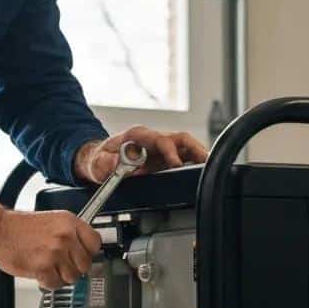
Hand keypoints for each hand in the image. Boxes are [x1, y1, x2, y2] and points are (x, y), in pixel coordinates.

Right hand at [0, 203, 101, 289]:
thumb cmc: (18, 227)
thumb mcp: (51, 221)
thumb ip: (70, 234)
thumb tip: (83, 251)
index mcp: (69, 222)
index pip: (95, 242)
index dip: (89, 253)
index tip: (83, 257)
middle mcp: (65, 236)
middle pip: (86, 264)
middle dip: (74, 268)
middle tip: (62, 266)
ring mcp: (55, 251)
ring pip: (72, 277)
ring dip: (60, 277)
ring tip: (49, 268)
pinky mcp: (44, 266)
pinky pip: (56, 284)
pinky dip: (48, 283)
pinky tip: (40, 273)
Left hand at [74, 126, 207, 184]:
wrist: (98, 159)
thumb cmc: (99, 159)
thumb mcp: (98, 162)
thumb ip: (107, 162)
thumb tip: (118, 162)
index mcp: (138, 135)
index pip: (160, 140)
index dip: (170, 151)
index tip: (176, 164)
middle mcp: (152, 139)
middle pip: (180, 138)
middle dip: (195, 149)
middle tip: (206, 163)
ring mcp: (160, 148)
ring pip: (186, 146)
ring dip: (199, 156)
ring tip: (210, 169)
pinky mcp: (164, 158)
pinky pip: (183, 157)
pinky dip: (194, 163)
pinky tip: (202, 172)